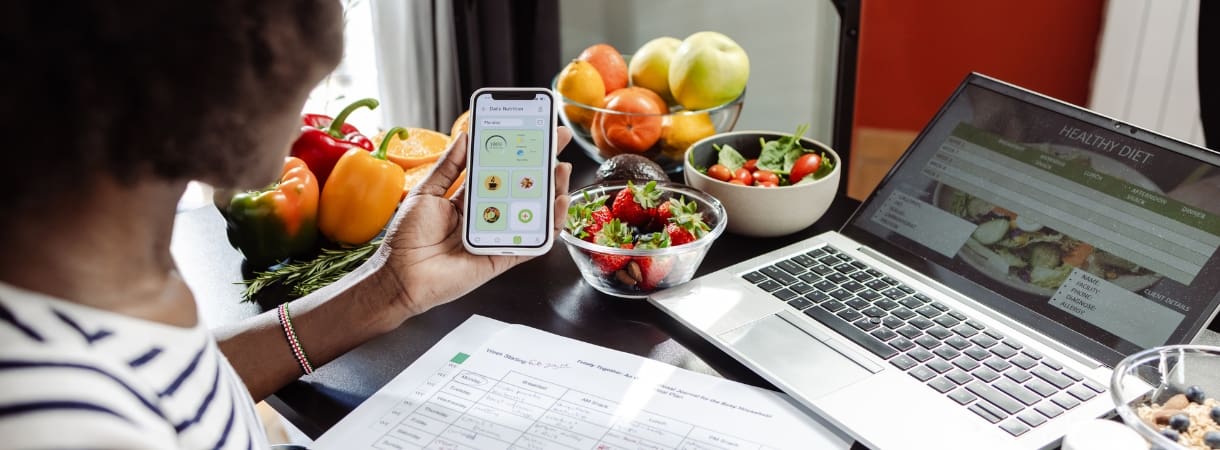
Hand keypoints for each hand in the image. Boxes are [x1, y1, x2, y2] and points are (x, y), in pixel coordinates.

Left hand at [378, 127, 573, 316]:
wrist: (400, 276)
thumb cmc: (406, 238)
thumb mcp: (426, 192)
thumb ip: (450, 166)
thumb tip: (466, 136)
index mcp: (468, 200)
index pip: (501, 171)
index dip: (518, 152)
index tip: (535, 131)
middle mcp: (487, 216)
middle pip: (524, 189)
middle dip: (543, 166)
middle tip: (558, 142)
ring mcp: (498, 236)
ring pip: (534, 213)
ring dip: (553, 191)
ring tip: (561, 170)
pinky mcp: (504, 257)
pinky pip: (533, 242)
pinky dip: (550, 225)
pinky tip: (559, 204)